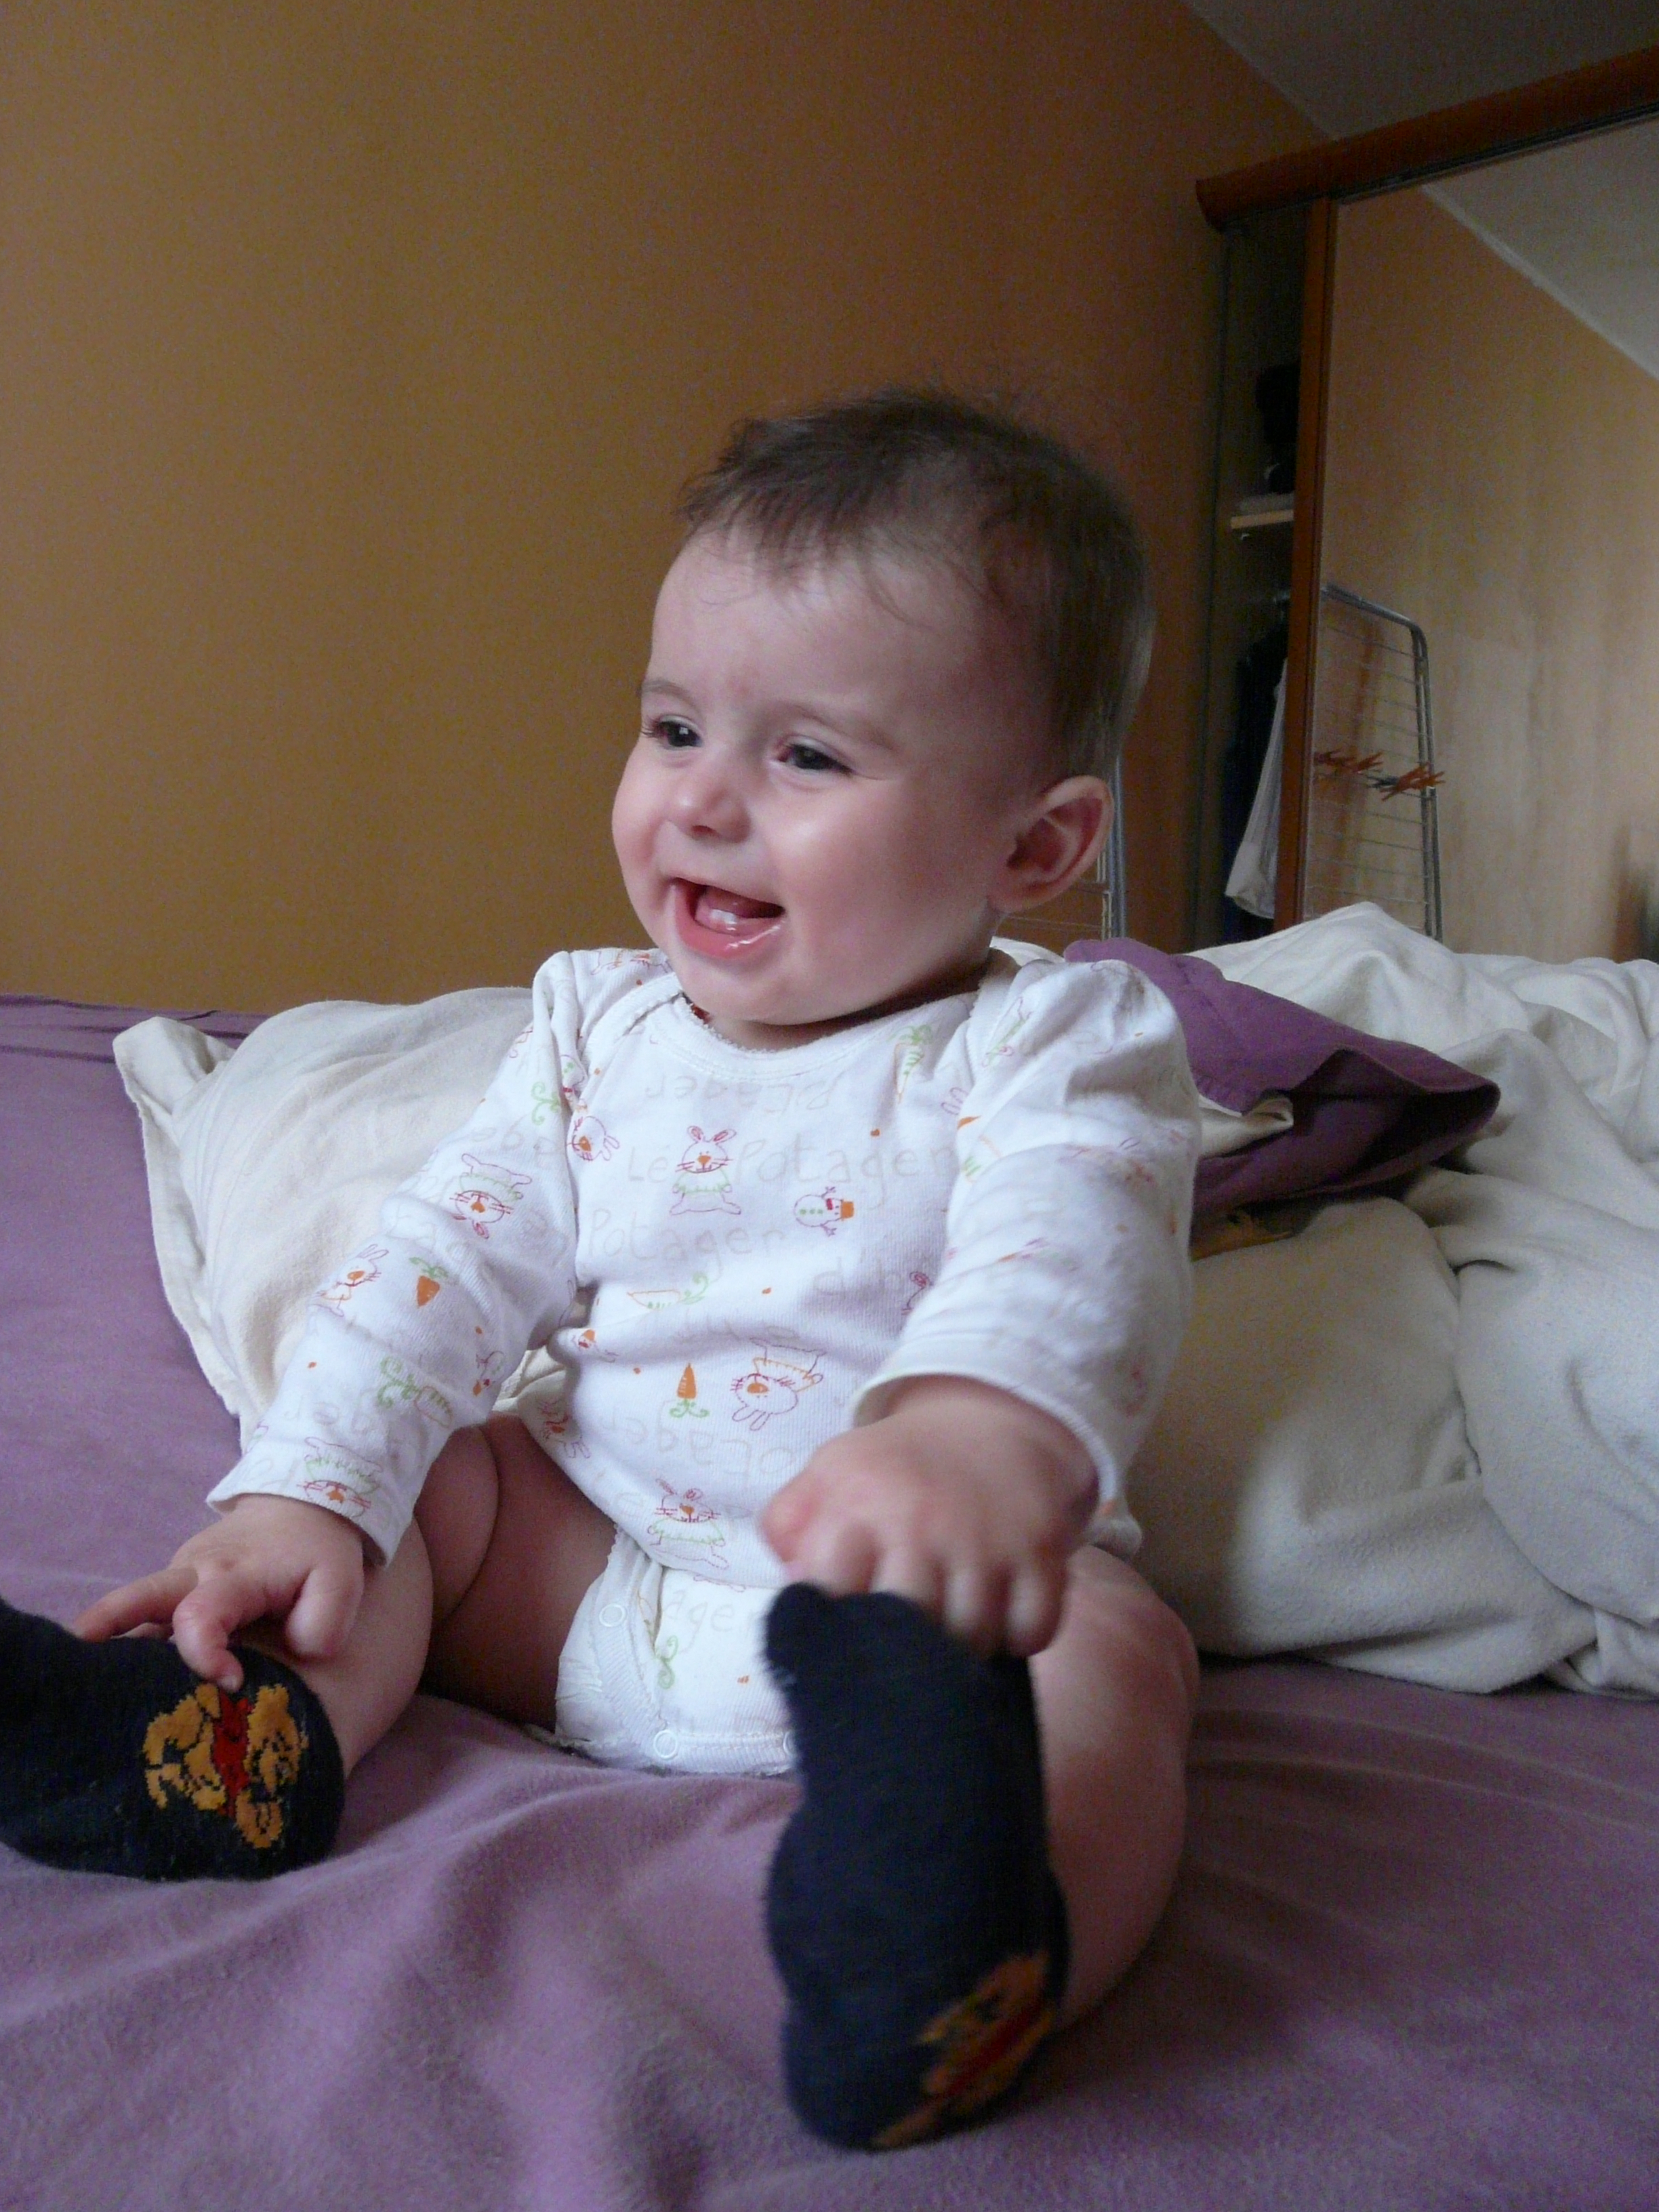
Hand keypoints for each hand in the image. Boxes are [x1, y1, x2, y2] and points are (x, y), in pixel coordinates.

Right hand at [75, 1495, 368, 1691]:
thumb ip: (323, 1624)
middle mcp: (195, 1572)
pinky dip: (125, 1642)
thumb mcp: (341, 1582)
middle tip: (76, 1655)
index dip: (205, 1654)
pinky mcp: (175, 1589)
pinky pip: (146, 1616)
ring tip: (76, 1679)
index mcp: (235, 1573)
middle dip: (110, 1623)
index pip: (203, 1615)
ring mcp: (179, 1578)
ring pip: (136, 1608)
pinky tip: (104, 1678)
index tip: (232, 1682)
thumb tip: (294, 1656)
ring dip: (109, 1640)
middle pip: (144, 1596)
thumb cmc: (319, 1552)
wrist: (302, 1505)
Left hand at [760, 1378, 1094, 1656]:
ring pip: (971, 1638)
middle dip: (898, 1649)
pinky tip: (1000, 1616)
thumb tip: (792, 1594)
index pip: (826, 1590)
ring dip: (960, 1650)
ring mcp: (986, 1539)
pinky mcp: (1042, 1551)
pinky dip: (1017, 1639)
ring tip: (948, 1628)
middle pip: (903, 1628)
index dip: (829, 1623)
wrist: (990, 1420)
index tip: (841, 1627)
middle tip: (900, 1644)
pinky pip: (1032, 1631)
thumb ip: (789, 1525)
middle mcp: (921, 1520)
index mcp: (857, 1500)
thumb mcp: (830, 1472)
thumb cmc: (897, 1467)